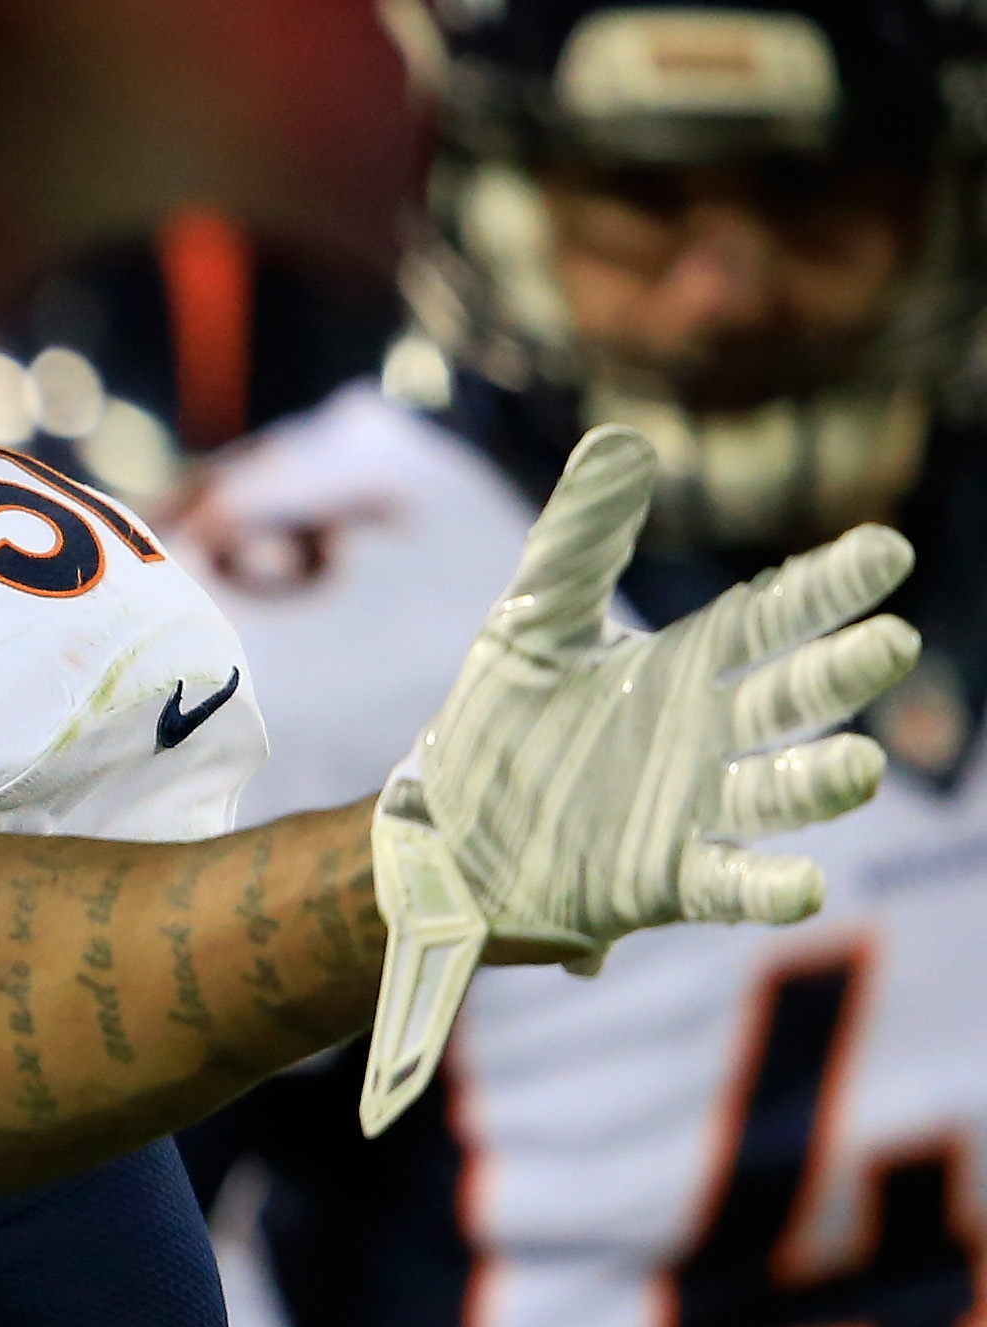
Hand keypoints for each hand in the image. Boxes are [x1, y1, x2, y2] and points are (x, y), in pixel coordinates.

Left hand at [362, 426, 914, 1131]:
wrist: (437, 835)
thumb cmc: (498, 726)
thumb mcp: (530, 622)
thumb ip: (577, 541)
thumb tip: (620, 438)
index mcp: (684, 667)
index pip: (769, 617)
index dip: (826, 587)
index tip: (886, 550)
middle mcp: (706, 737)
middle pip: (791, 698)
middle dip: (840, 673)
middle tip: (891, 643)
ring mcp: (693, 810)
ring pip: (779, 792)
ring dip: (823, 782)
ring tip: (863, 766)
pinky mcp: (662, 882)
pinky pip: (729, 885)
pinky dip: (767, 887)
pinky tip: (805, 884)